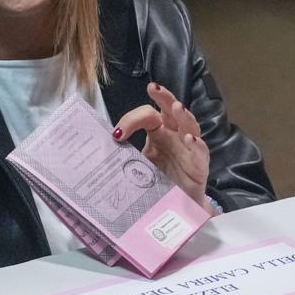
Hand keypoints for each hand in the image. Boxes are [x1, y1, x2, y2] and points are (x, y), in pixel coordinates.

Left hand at [112, 82, 212, 214]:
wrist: (175, 207)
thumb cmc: (158, 181)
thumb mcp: (137, 166)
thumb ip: (122, 157)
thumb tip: (93, 154)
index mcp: (159, 133)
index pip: (148, 116)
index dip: (132, 120)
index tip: (117, 134)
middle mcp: (175, 136)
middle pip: (171, 111)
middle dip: (164, 97)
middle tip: (154, 88)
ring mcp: (189, 150)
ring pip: (190, 126)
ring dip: (184, 115)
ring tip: (177, 107)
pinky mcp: (199, 167)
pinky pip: (201, 153)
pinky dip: (197, 145)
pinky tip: (191, 139)